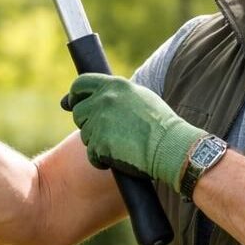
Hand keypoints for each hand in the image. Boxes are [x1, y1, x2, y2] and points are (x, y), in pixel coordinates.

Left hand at [62, 73, 208, 192]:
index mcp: (114, 85)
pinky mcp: (99, 144)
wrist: (172, 147)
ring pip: (85, 135)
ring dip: (97, 142)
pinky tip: (120, 157)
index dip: (75, 95)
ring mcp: (100, 122)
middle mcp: (103, 100)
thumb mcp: (138, 97)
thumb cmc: (160, 124)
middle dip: (88, 123)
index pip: (81, 84)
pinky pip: (92, 155)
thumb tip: (80, 99)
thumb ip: (113, 94)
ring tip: (122, 144)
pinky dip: (102, 160)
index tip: (72, 103)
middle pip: (79, 112)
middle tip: (109, 132)